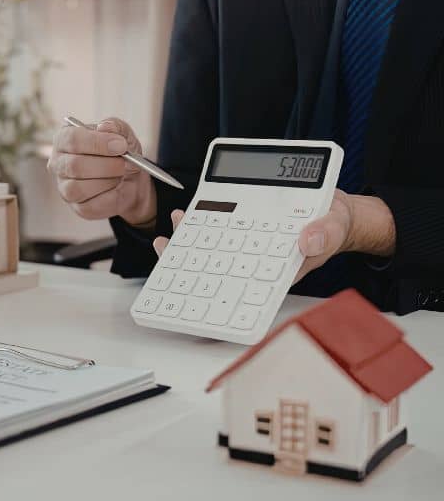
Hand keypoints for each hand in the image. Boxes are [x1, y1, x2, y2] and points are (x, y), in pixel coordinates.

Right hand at [48, 117, 156, 226]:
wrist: (130, 179)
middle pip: (74, 166)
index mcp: (63, 140)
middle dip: (106, 165)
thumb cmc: (119, 153)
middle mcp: (58, 164)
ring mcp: (64, 188)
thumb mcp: (122, 134)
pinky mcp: (77, 207)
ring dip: (108, 181)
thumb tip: (105, 127)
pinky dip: (110, 196)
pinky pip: (91, 205)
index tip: (121, 146)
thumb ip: (115, 126)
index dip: (98, 143)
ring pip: (79, 188)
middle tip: (127, 163)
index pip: (72, 140)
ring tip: (121, 174)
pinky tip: (117, 187)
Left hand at [150, 191, 396, 284]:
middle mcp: (255, 262)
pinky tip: (185, 218)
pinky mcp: (242, 228)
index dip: (214, 291)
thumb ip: (324, 234)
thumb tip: (307, 241)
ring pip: (212, 250)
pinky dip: (199, 223)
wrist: (331, 209)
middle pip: (216, 269)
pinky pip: (217, 228)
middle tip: (167, 251)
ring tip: (168, 235)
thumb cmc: (331, 225)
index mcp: (275, 271)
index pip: (241, 287)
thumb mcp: (334, 228)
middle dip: (189, 264)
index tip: (191, 289)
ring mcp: (246, 246)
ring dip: (188, 242)